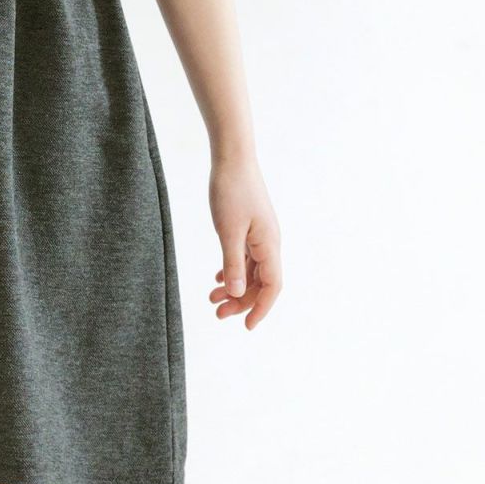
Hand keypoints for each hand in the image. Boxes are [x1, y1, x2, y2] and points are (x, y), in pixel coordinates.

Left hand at [207, 155, 281, 328]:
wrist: (232, 157)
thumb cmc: (230, 190)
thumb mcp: (228, 230)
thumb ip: (233, 263)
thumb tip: (237, 294)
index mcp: (269, 245)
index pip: (272, 286)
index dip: (261, 308)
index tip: (245, 325)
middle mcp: (269, 242)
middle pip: (260, 282)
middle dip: (241, 300)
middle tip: (217, 313)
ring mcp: (260, 234)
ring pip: (252, 270)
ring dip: (235, 286)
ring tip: (212, 297)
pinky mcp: (250, 227)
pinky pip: (246, 256)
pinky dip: (234, 269)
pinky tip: (219, 277)